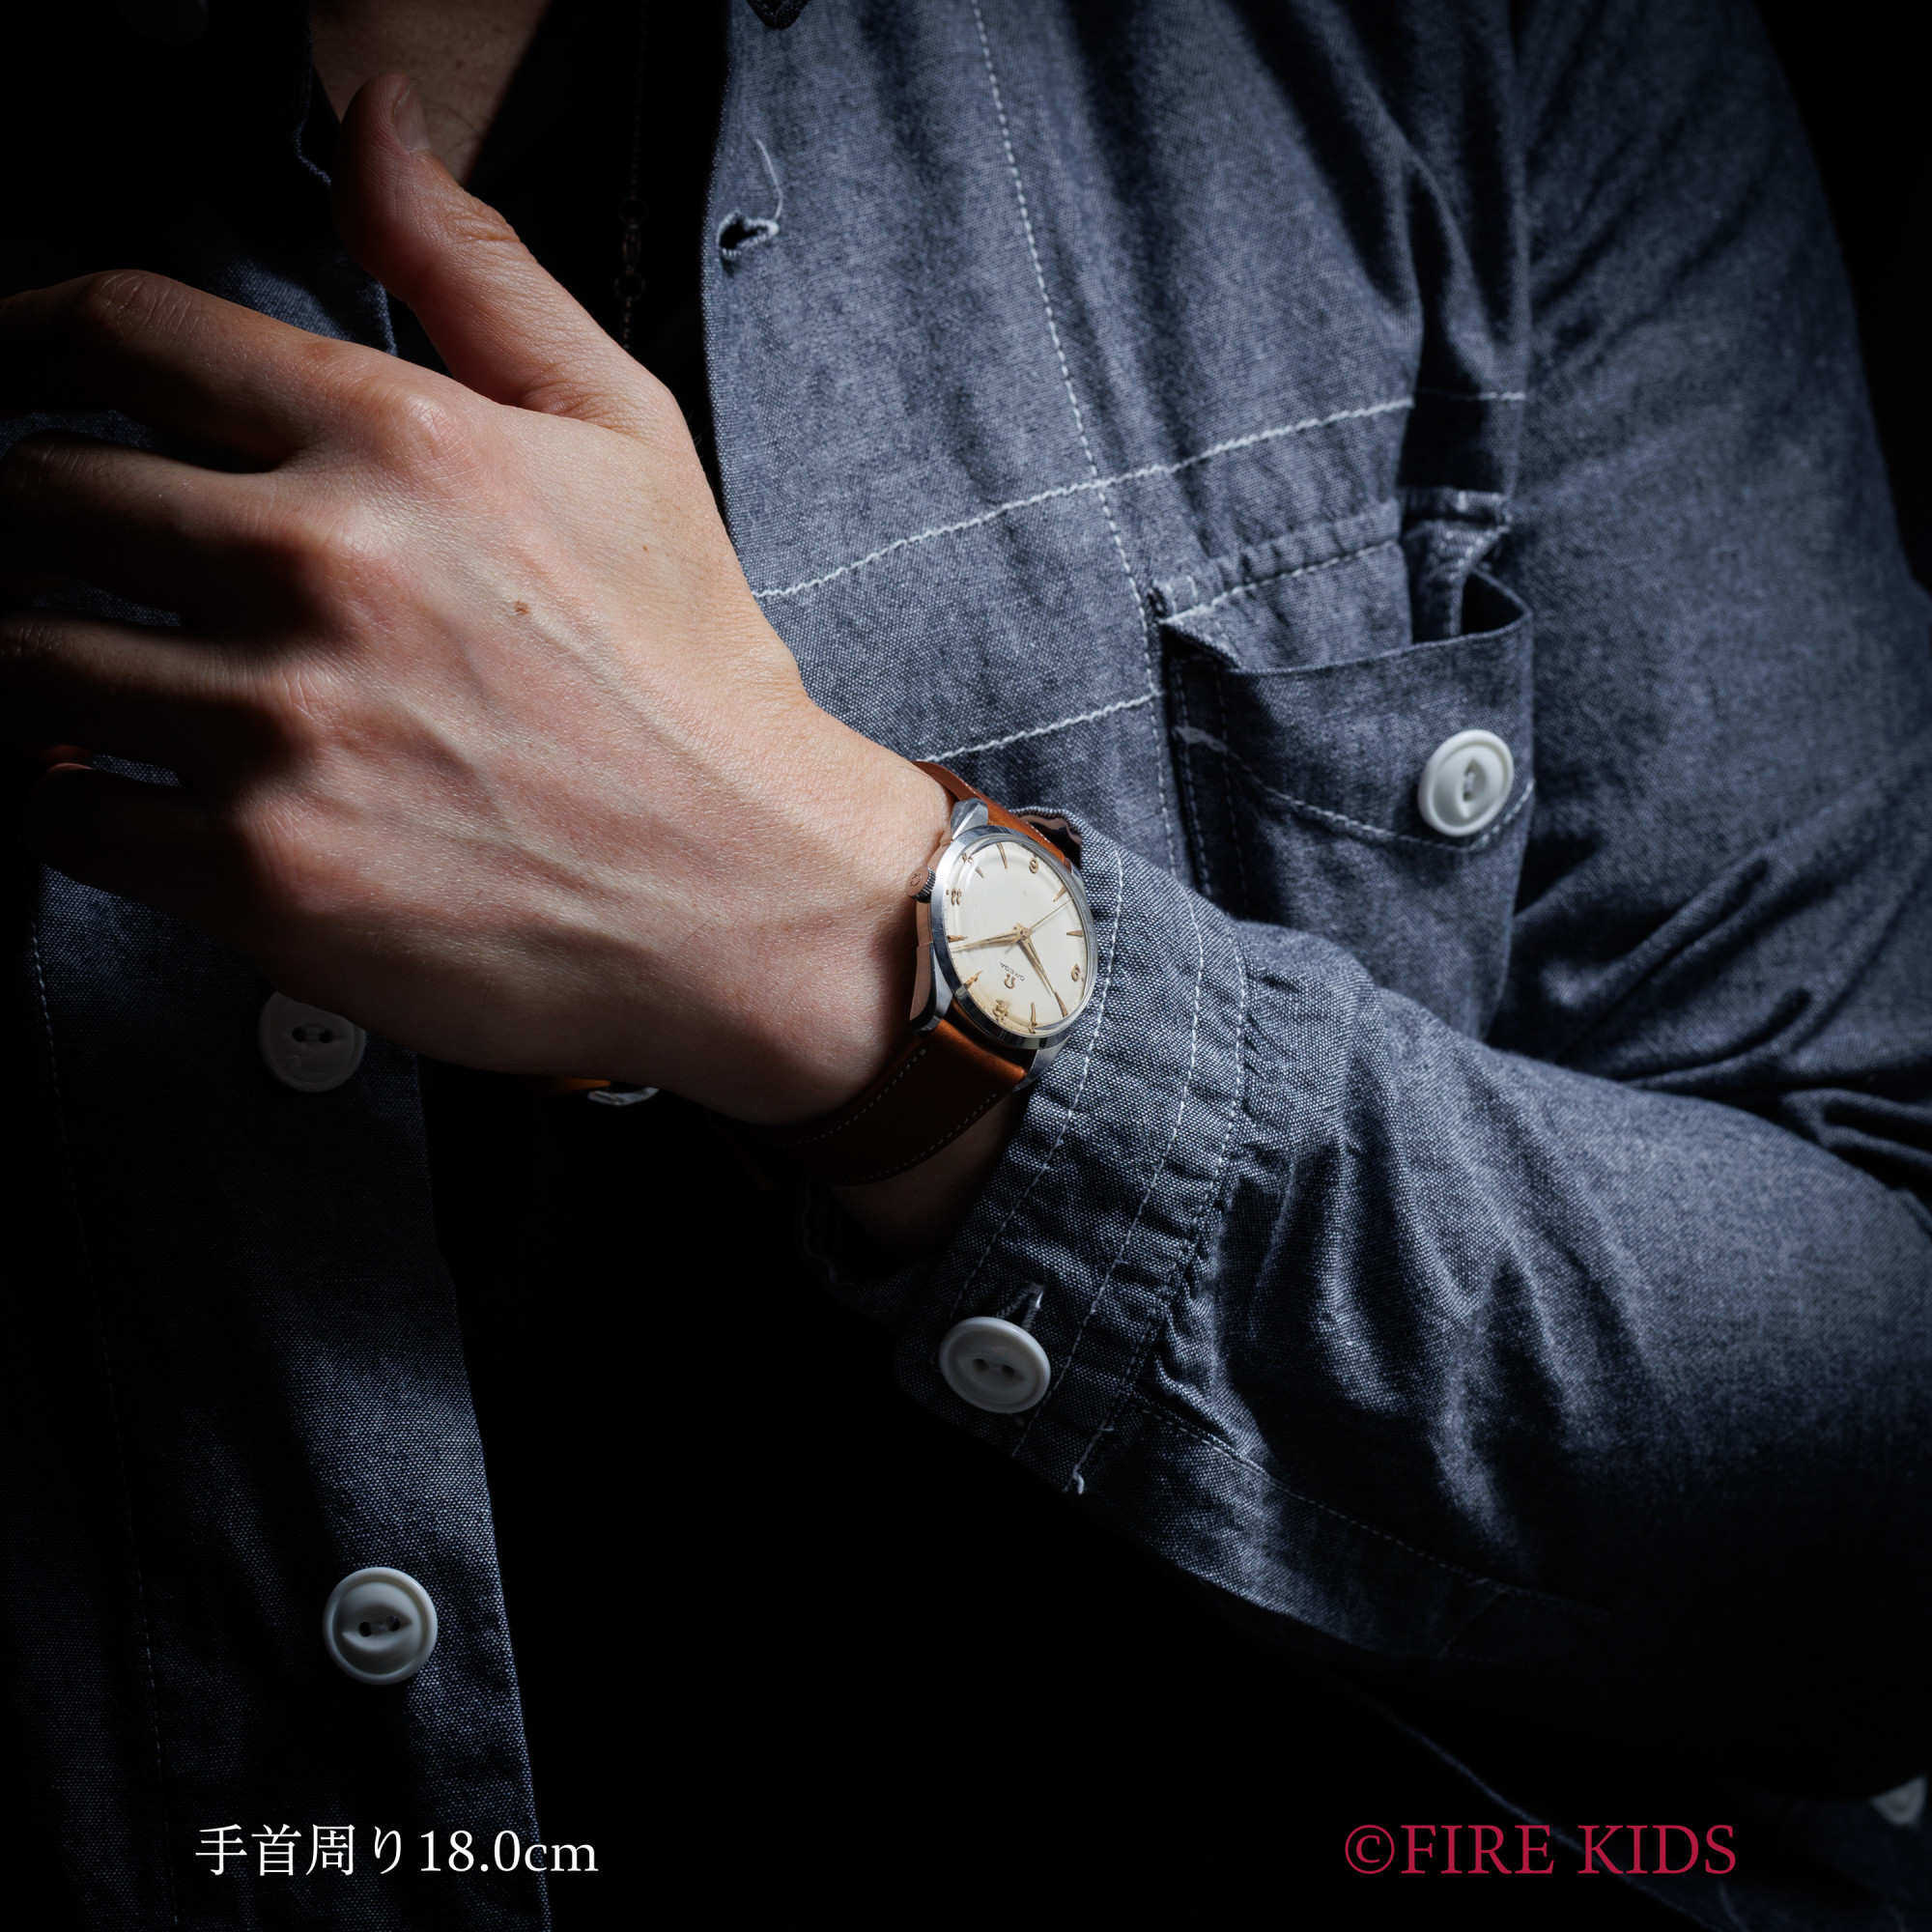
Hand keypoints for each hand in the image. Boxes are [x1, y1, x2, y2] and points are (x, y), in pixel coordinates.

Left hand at [0, 75, 947, 1126]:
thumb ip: (478, 270)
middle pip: (36, 497)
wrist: (754, 892)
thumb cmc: (694, 681)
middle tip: (61, 563)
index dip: (16, 342)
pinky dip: (70, 808)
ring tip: (94, 685)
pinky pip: (64, 821)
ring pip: (23, 662)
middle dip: (27, 526)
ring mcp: (286, 728)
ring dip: (35, 668)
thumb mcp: (625, 437)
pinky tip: (136, 794)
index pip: (118, 332)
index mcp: (402, 442)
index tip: (1, 376)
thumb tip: (376, 126)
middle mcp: (327, 571)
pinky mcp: (264, 873)